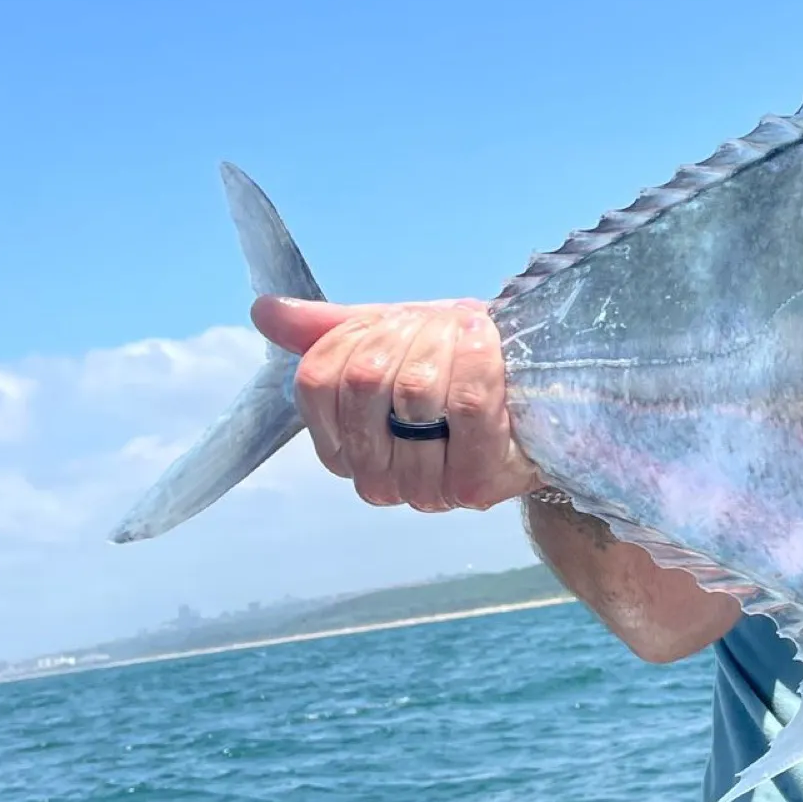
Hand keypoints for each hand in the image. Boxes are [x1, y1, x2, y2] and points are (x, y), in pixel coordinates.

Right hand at [251, 296, 541, 510]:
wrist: (538, 402)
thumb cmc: (458, 370)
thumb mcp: (394, 341)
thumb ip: (330, 331)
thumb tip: (264, 311)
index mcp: (343, 447)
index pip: (318, 380)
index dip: (357, 337)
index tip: (397, 324)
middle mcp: (375, 480)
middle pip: (365, 381)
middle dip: (406, 335)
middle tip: (442, 324)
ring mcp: (424, 491)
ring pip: (415, 390)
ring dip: (446, 342)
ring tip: (471, 331)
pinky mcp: (475, 484)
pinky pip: (465, 404)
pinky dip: (476, 358)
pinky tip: (486, 339)